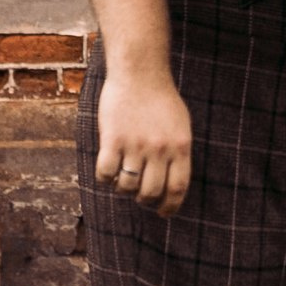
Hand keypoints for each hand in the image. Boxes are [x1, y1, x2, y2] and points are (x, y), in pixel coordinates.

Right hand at [95, 71, 190, 216]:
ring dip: (124, 189)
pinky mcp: (112, 138)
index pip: (178, 188)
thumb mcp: (180, 126)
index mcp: (181, 146)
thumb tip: (173, 186)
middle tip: (140, 195)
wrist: (140, 72)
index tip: (163, 213)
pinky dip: (105, 178)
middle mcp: (159, 149)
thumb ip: (178, 153)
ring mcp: (135, 144)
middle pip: (151, 192)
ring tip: (123, 179)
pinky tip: (107, 169)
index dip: (170, 207)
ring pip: (127, 186)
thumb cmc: (161, 99)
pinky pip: (105, 173)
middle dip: (144, 201)